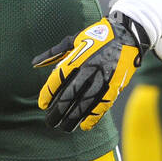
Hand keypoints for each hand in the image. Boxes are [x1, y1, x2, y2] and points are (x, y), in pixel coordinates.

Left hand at [34, 11, 148, 131]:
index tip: (43, 105)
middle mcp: (89, 68)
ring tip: (65, 128)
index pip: (58, 78)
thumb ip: (54, 53)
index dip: (49, 93)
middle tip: (50, 121)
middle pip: (70, 94)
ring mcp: (103, 77)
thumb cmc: (97, 36)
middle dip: (59, 110)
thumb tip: (34, 64)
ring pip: (86, 102)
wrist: (127, 33)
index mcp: (77, 56)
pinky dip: (93, 116)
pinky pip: (103, 104)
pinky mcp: (115, 84)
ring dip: (74, 117)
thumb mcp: (74, 40)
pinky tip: (84, 125)